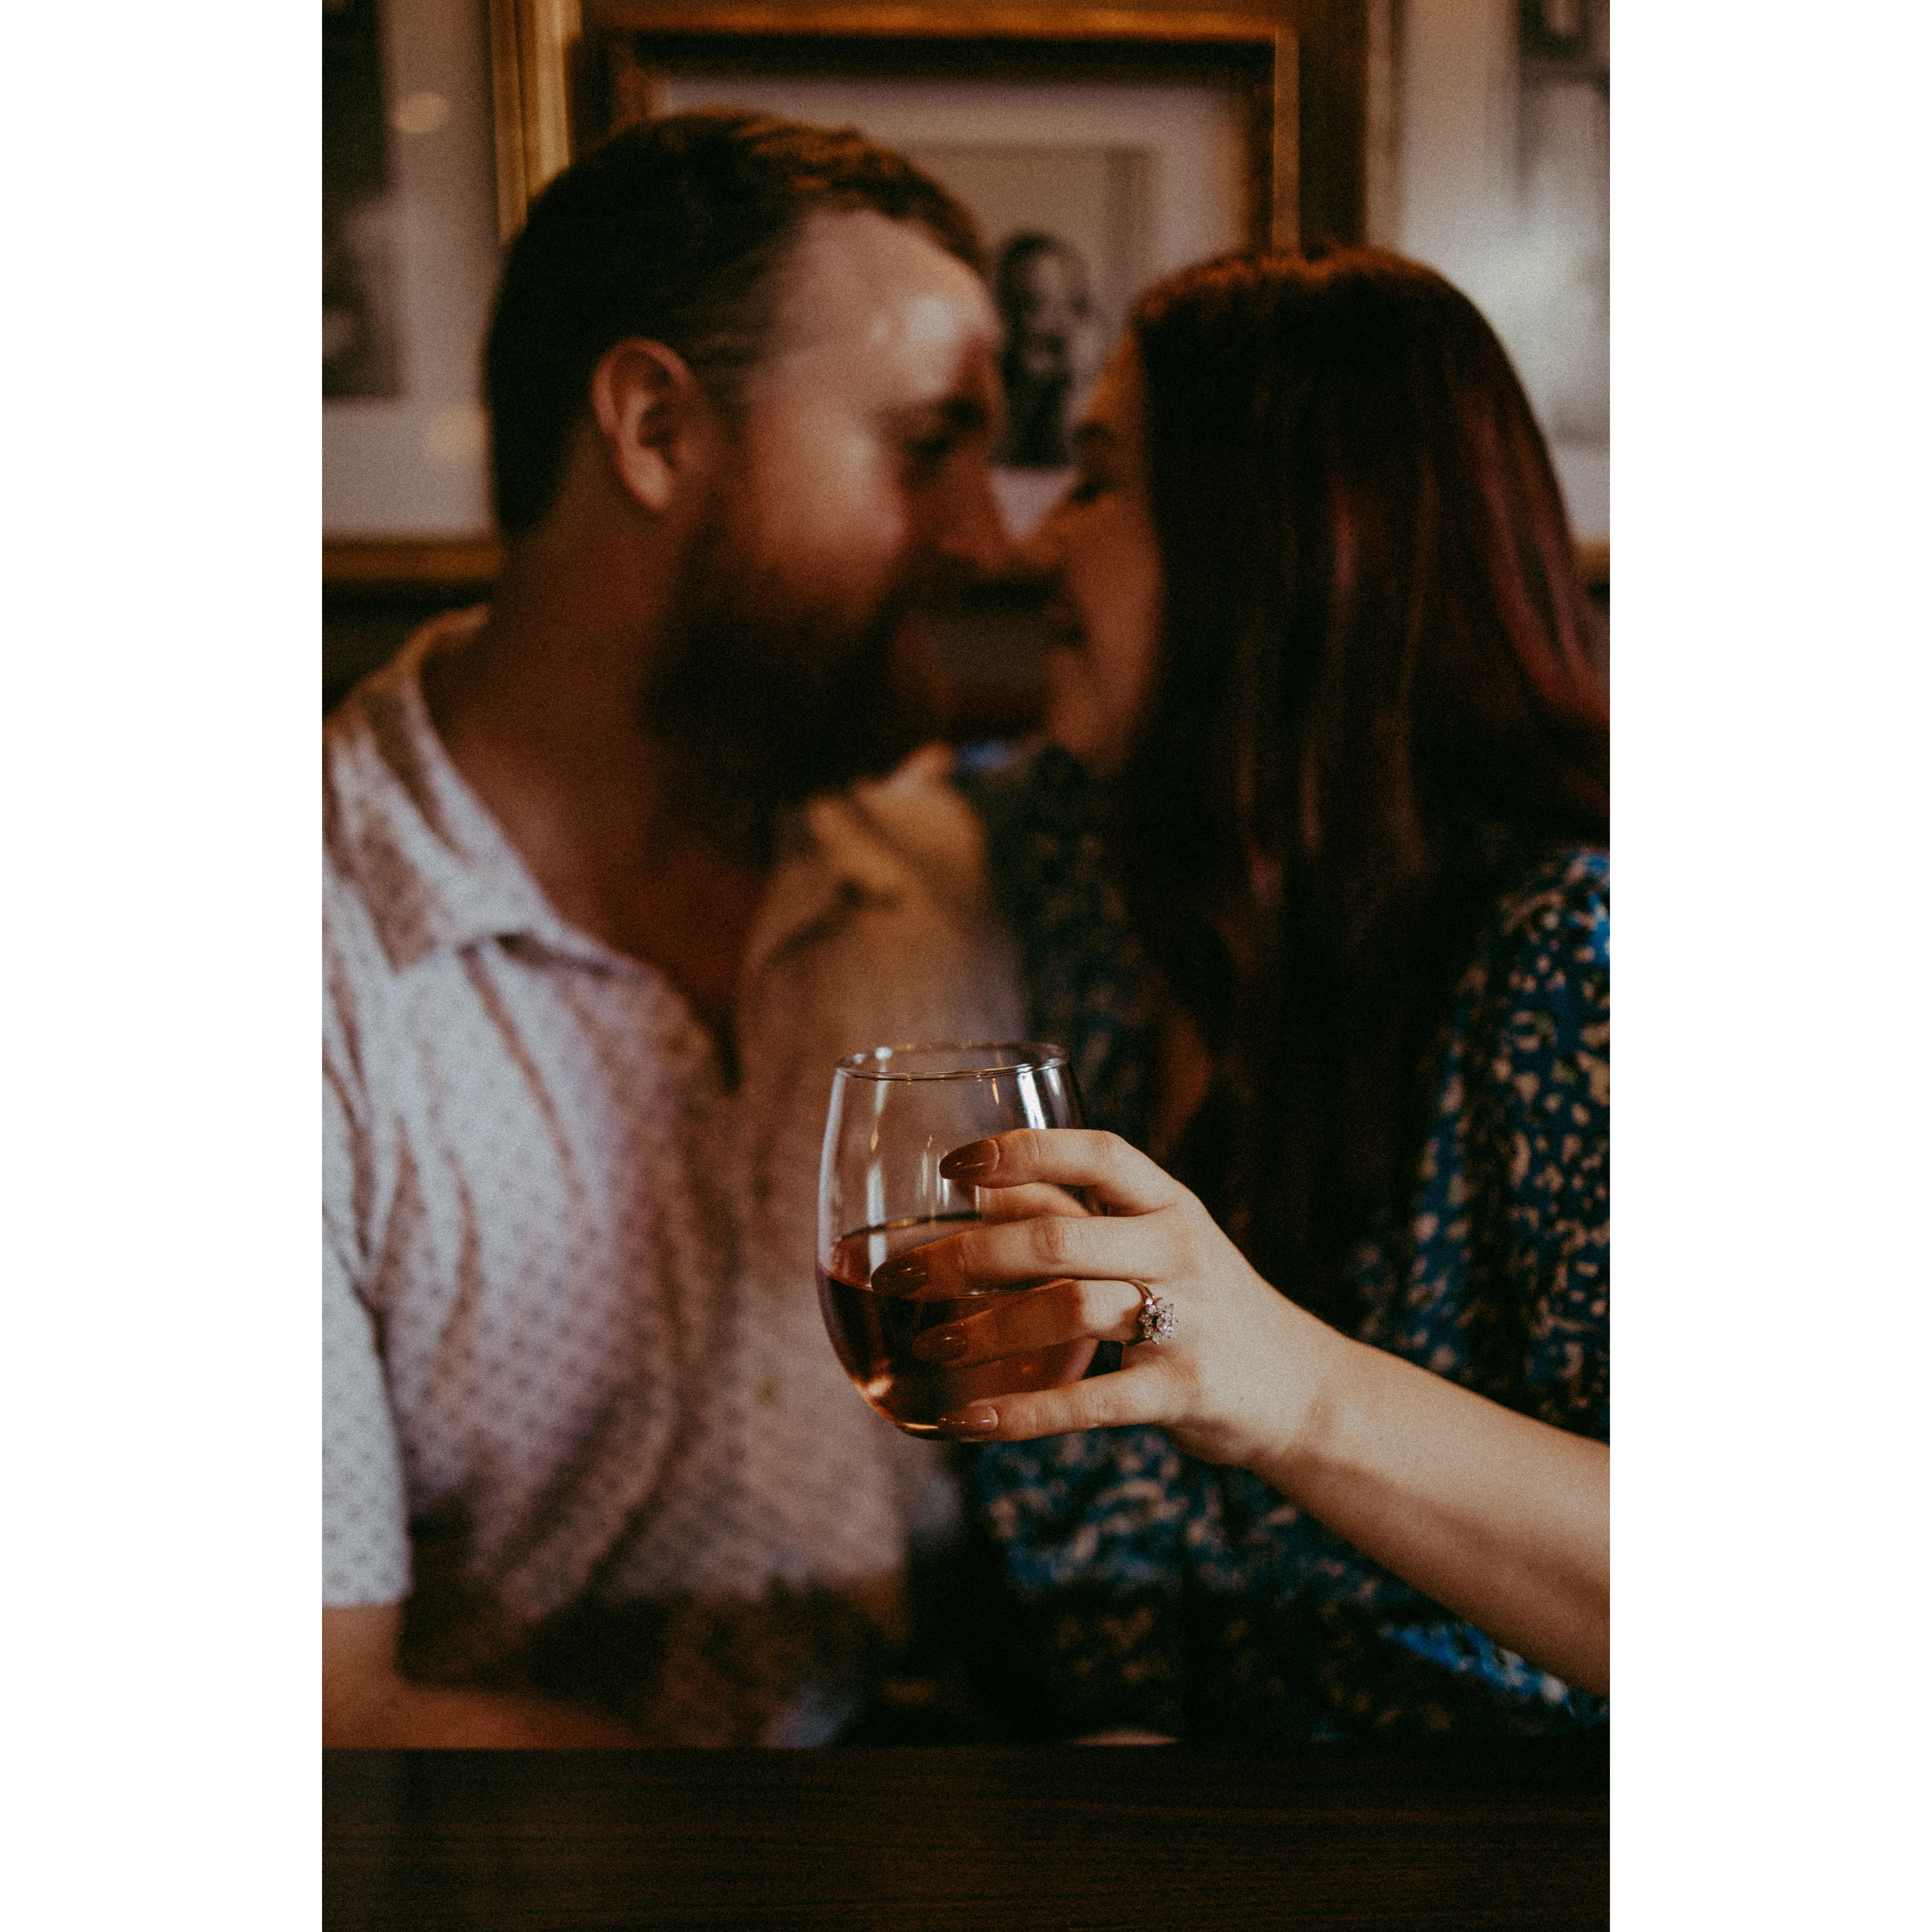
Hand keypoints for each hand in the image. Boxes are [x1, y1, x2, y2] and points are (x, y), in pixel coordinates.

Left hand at [877, 1128, 1339, 1468]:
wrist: (1301, 1390)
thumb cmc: (1202, 1304)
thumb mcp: (1154, 1243)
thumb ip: (1076, 1214)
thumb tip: (981, 1189)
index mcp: (1171, 1204)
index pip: (1097, 1153)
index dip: (1023, 1151)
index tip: (952, 1166)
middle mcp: (1180, 1251)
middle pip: (1058, 1237)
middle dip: (965, 1256)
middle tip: (898, 1277)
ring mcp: (1186, 1323)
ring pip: (1069, 1310)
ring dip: (986, 1330)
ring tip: (929, 1346)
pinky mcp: (1182, 1393)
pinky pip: (1090, 1402)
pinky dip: (1021, 1413)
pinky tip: (966, 1420)